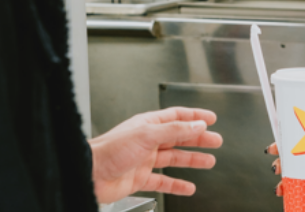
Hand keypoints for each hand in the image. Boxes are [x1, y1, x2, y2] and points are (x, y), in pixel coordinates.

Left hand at [89, 107, 222, 203]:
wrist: (88, 174)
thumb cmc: (110, 150)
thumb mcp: (147, 135)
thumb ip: (175, 130)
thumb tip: (197, 125)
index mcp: (149, 124)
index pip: (177, 116)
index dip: (195, 117)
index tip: (211, 119)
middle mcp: (148, 141)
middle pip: (179, 138)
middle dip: (199, 140)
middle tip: (216, 141)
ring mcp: (144, 160)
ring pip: (174, 159)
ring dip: (192, 160)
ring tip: (208, 162)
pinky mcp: (140, 178)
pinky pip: (163, 181)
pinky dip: (177, 185)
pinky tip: (187, 187)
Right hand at [267, 143, 304, 204]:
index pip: (299, 146)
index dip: (284, 146)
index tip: (274, 148)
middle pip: (291, 163)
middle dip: (280, 165)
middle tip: (277, 169)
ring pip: (292, 180)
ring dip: (282, 184)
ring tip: (279, 190)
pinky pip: (300, 194)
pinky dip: (291, 197)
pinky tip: (286, 200)